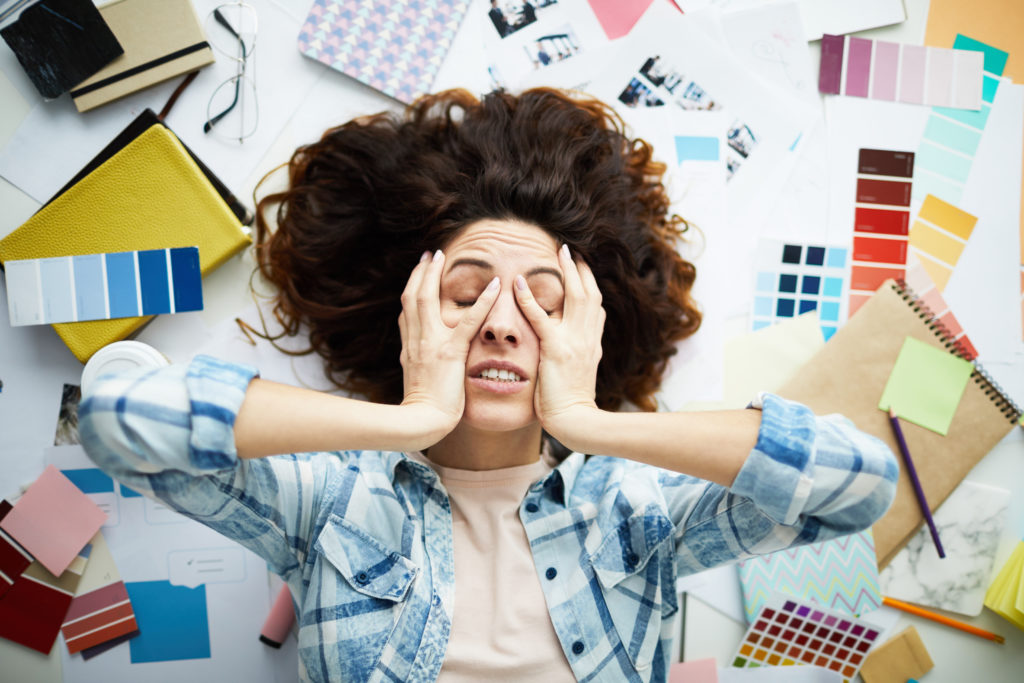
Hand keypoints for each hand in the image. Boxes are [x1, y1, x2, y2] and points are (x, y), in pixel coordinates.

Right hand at [398, 250, 499, 441]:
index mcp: (410, 347)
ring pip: (426, 299)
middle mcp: (416, 340)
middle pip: (411, 296)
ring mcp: (430, 344)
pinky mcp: (450, 353)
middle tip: (429, 254)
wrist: (421, 421)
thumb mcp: (417, 380)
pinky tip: (495, 287)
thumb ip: (419, 363)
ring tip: (442, 257)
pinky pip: (468, 322)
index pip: (407, 310)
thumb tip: (420, 357)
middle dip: (420, 273)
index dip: (412, 289)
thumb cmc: (423, 408)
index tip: (418, 273)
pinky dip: (482, 302)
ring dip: (434, 275)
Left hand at [514, 244, 604, 444]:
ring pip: (575, 297)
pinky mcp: (556, 350)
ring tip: (559, 252)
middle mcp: (588, 338)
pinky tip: (517, 283)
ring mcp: (574, 342)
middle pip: (590, 294)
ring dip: (567, 271)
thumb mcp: (580, 373)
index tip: (582, 268)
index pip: (595, 307)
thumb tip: (577, 348)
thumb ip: (579, 355)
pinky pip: (541, 318)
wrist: (575, 421)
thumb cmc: (572, 404)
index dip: (589, 285)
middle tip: (571, 250)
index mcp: (592, 344)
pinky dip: (529, 298)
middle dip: (582, 269)